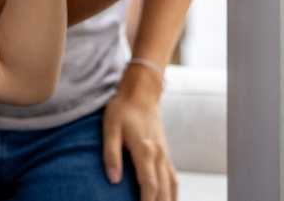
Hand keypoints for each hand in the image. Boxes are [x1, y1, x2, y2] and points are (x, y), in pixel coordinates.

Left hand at [102, 74, 177, 200]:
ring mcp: (165, 154)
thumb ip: (111, 154)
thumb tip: (113, 179)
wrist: (141, 93)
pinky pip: (173, 178)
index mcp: (145, 149)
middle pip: (163, 189)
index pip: (149, 184)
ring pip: (172, 185)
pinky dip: (173, 192)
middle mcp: (159, 154)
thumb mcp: (110, 127)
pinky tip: (168, 200)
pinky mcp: (165, 153)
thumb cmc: (122, 109)